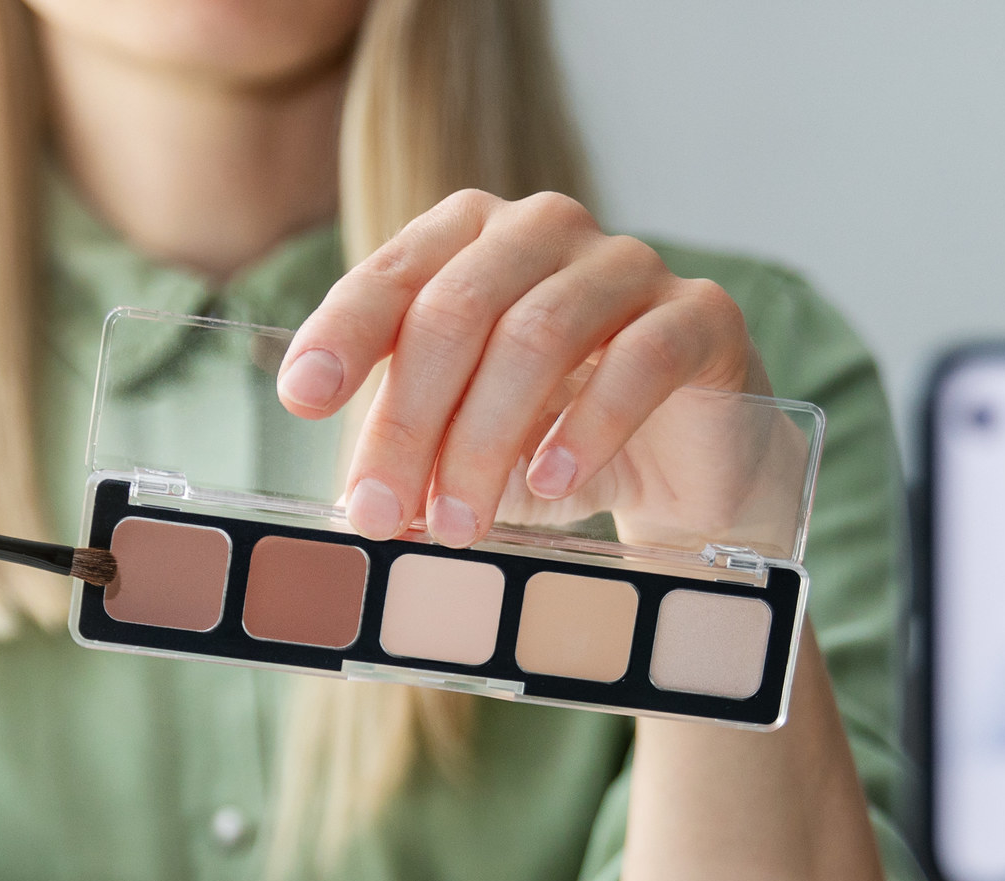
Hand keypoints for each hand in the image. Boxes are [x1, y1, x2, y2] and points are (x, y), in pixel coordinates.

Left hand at [272, 191, 769, 547]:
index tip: (303, 399)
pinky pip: (639, 359)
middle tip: (379, 513)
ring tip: (460, 525)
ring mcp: (629, 265)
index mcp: (473, 239)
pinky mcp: (701, 316)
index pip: (395, 274)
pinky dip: (587, 427)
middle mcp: (546, 231)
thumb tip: (358, 511)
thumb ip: (413, 459)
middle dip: (409, 420)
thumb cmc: (560, 446)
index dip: (344, 332)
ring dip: (485, 440)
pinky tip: (553, 485)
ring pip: (538, 334)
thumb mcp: (465, 451)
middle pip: (458, 309)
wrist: (689, 473)